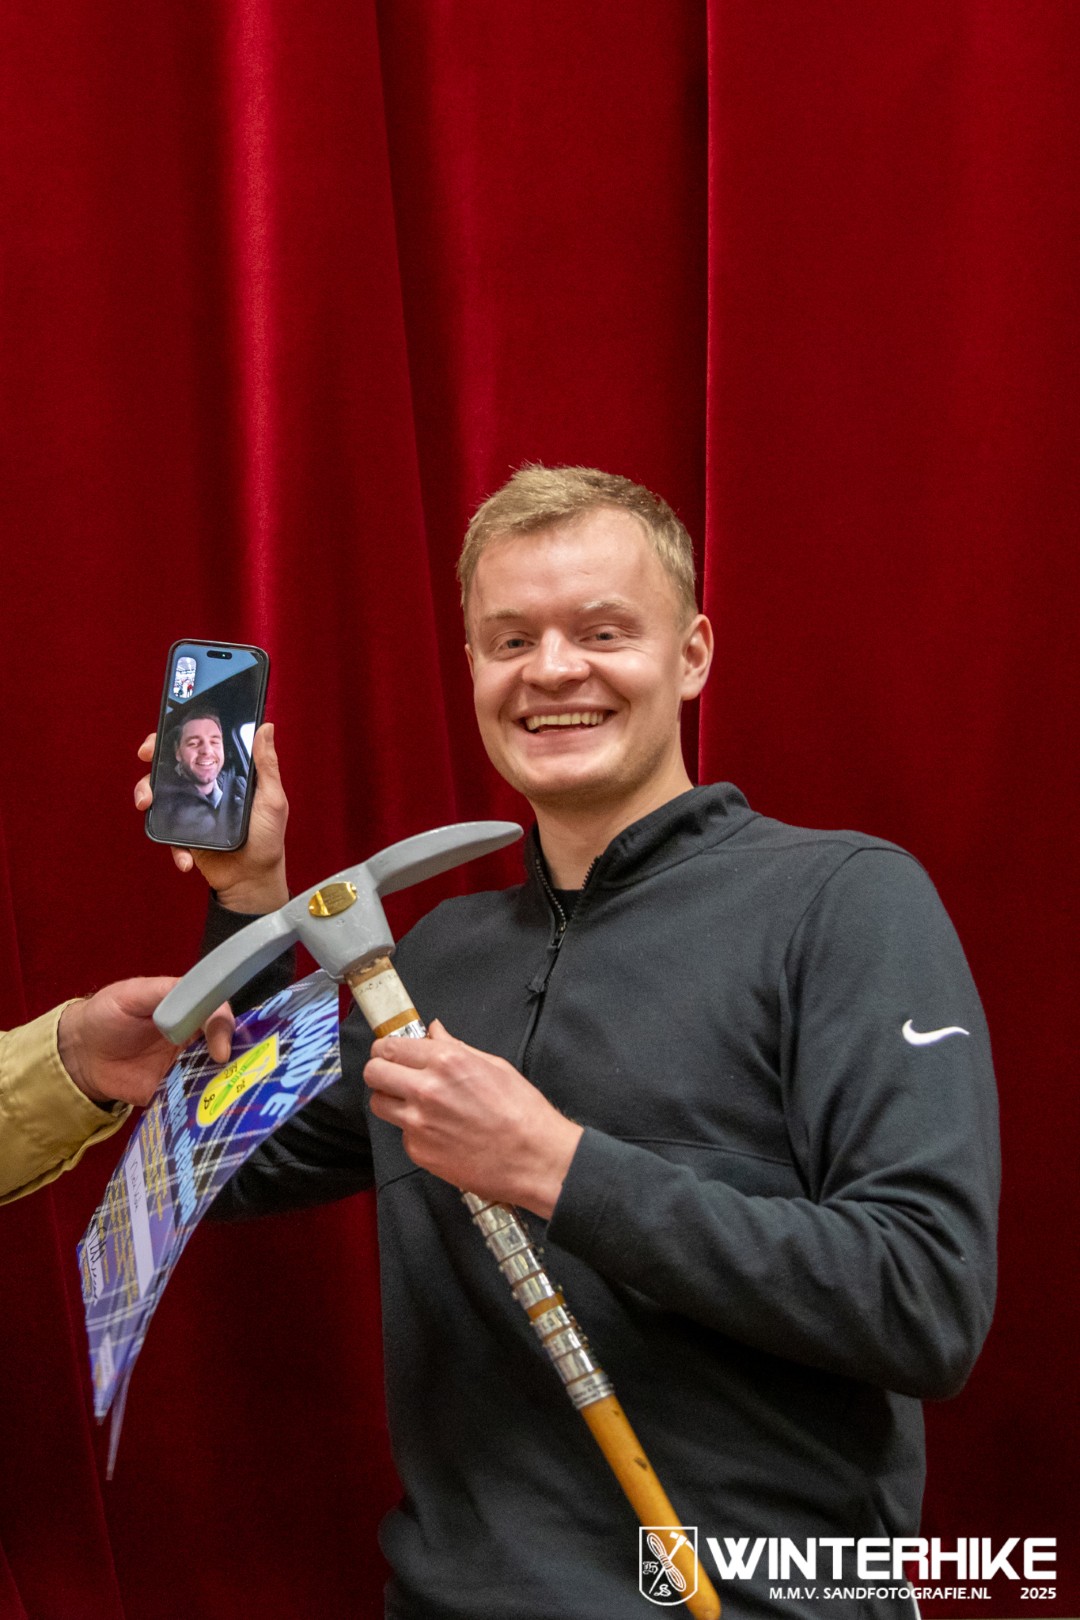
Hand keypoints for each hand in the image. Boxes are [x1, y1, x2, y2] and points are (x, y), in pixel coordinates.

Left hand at [58, 977, 233, 1108]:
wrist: (81, 1054)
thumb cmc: (107, 1015)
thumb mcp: (134, 994)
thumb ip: (166, 992)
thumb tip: (201, 1001)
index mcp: (190, 1009)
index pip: (220, 1015)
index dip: (224, 1029)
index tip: (220, 1050)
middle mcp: (195, 1037)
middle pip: (228, 1046)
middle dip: (236, 1059)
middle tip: (236, 1075)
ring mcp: (187, 1066)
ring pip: (218, 1074)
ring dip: (224, 1084)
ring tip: (227, 1097)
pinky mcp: (175, 1091)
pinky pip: (196, 1099)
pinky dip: (203, 1105)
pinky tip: (208, 1113)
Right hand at [135, 721, 288, 912]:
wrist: (254, 879)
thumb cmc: (268, 838)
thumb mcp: (272, 798)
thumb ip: (266, 765)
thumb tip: (266, 727)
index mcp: (223, 776)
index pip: (197, 748)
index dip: (177, 736)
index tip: (164, 731)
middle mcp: (203, 790)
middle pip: (169, 766)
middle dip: (153, 758)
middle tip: (146, 757)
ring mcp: (190, 813)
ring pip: (158, 796)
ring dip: (146, 794)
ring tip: (146, 804)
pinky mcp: (184, 837)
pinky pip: (167, 836)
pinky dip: (174, 848)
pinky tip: (186, 858)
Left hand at [365, 1020, 582, 1216]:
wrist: (534, 1158)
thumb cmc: (522, 1113)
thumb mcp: (494, 1065)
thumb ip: (455, 1047)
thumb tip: (435, 1032)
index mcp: (446, 1062)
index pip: (390, 1046)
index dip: (387, 1047)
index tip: (391, 1051)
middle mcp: (426, 1091)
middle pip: (373, 1072)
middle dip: (380, 1070)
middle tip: (394, 1073)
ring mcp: (419, 1124)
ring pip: (378, 1103)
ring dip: (390, 1099)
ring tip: (412, 1102)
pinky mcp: (418, 1151)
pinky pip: (401, 1133)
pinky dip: (412, 1129)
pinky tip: (437, 1129)